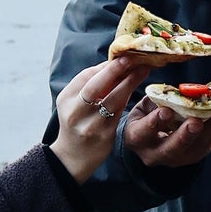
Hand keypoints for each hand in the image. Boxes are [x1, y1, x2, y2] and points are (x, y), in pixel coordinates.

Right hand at [50, 59, 148, 182]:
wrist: (73, 155)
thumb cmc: (79, 121)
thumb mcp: (77, 102)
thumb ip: (92, 84)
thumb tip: (115, 62)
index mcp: (66, 98)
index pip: (86, 76)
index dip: (106, 66)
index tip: (124, 56)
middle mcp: (75, 112)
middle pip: (95, 87)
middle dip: (115, 71)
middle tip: (133, 59)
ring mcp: (90, 125)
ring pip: (112, 100)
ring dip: (129, 83)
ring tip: (143, 70)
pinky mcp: (104, 135)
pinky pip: (119, 113)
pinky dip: (129, 98)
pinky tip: (138, 89)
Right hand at [123, 96, 210, 168]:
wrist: (151, 137)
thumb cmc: (146, 116)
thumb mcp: (145, 106)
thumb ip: (156, 100)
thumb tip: (176, 91)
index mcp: (136, 138)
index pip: (143, 132)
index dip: (154, 122)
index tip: (166, 111)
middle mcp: (154, 154)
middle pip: (171, 149)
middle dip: (184, 135)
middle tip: (195, 123)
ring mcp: (175, 159)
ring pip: (193, 149)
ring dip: (208, 130)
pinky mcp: (192, 157)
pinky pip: (205, 144)